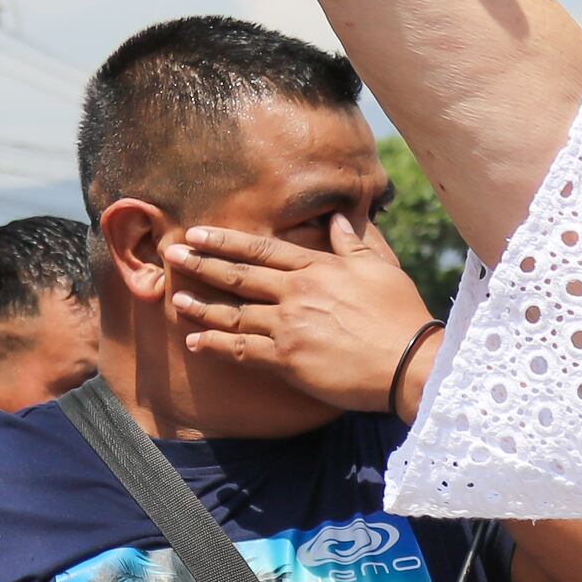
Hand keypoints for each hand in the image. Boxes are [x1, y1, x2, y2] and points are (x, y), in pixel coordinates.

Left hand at [173, 214, 432, 417]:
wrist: (410, 362)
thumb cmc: (401, 316)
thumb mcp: (381, 269)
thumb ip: (354, 245)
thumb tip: (338, 218)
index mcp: (317, 268)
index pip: (261, 250)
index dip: (226, 241)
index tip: (198, 233)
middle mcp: (296, 293)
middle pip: (238, 276)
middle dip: (201, 264)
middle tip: (171, 254)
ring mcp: (288, 326)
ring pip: (233, 314)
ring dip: (202, 306)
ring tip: (177, 298)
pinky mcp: (288, 360)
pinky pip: (242, 352)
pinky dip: (216, 347)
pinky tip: (195, 342)